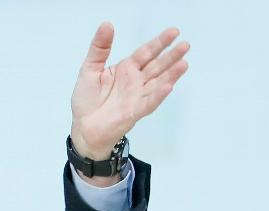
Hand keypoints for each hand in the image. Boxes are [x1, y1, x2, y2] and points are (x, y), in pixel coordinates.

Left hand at [70, 23, 189, 161]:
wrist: (83, 128)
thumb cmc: (86, 100)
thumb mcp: (89, 69)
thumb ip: (99, 48)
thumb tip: (106, 24)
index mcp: (126, 69)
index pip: (146, 52)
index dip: (159, 42)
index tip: (174, 32)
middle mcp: (136, 81)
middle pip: (157, 66)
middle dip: (171, 56)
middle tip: (185, 45)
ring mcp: (138, 96)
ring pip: (158, 83)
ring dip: (171, 74)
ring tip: (184, 63)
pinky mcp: (135, 112)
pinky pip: (149, 102)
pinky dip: (158, 95)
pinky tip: (168, 86)